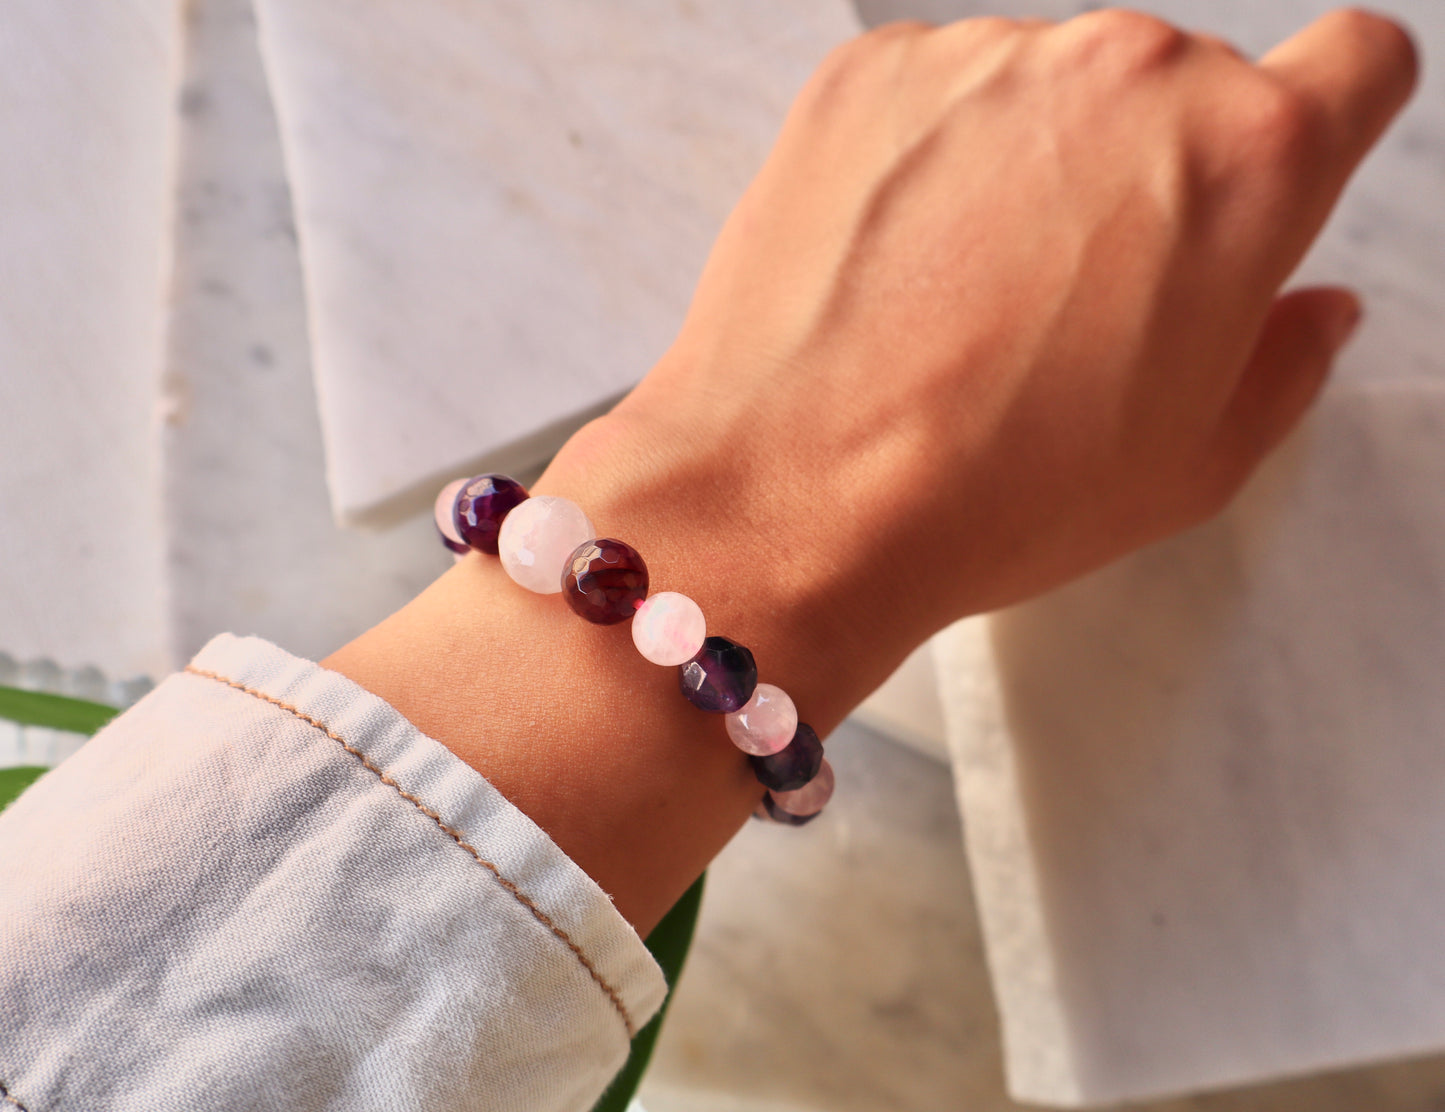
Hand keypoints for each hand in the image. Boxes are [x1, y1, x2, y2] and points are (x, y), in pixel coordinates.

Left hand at [332, 9, 1417, 932]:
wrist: (790, 499)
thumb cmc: (988, 498)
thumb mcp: (1191, 465)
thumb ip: (1282, 360)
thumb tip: (1310, 308)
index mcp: (1245, 160)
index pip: (1354, 65)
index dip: (1322, 126)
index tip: (1275, 175)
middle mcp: (1126, 73)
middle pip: (1183, 89)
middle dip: (1154, 174)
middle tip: (1081, 296)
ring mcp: (987, 59)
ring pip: (1052, 91)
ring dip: (1033, 165)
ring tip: (963, 296)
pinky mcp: (870, 74)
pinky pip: (940, 95)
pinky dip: (929, 159)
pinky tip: (894, 266)